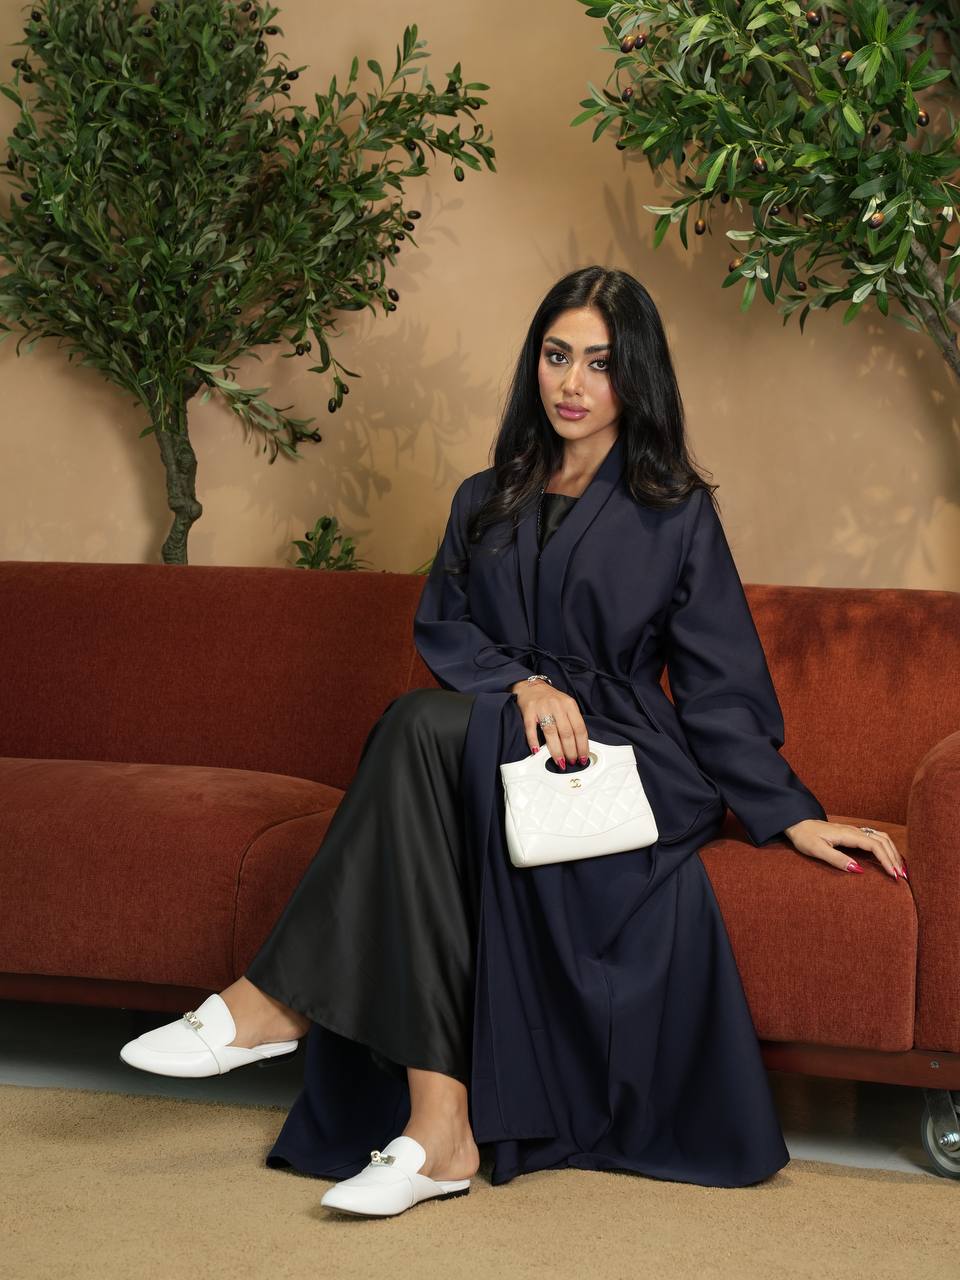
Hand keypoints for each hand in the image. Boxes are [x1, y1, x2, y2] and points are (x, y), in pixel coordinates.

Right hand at [510, 679, 588, 768]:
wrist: (532, 687)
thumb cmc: (551, 699)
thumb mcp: (566, 705)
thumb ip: (573, 722)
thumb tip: (579, 746)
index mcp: (569, 704)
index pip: (580, 728)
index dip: (582, 745)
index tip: (583, 757)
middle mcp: (557, 705)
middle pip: (566, 732)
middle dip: (570, 751)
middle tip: (572, 761)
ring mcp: (542, 708)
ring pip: (551, 732)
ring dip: (556, 750)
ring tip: (560, 761)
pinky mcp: (529, 711)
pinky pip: (531, 729)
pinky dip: (534, 742)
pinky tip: (537, 752)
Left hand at [782, 819, 907, 880]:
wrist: (797, 824)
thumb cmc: (805, 837)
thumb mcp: (816, 850)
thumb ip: (836, 859)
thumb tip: (858, 870)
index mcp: (848, 834)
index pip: (875, 846)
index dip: (887, 860)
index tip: (894, 875)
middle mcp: (854, 830)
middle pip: (883, 841)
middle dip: (895, 858)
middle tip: (903, 876)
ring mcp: (855, 831)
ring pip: (881, 838)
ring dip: (893, 852)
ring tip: (900, 868)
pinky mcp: (853, 833)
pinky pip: (876, 838)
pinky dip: (886, 848)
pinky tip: (889, 858)